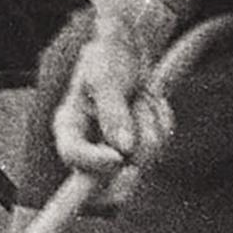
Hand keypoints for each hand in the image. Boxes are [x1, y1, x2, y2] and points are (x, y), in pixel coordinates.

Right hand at [50, 20, 175, 201]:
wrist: (130, 50)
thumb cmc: (109, 57)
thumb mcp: (106, 77)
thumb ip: (113, 111)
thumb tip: (124, 148)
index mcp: (69, 127)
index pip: (72, 157)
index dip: (94, 164)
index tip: (118, 158)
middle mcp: (89, 146)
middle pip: (108, 182)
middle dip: (135, 152)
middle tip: (146, 124)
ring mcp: (115, 151)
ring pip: (143, 159)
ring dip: (151, 123)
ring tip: (141, 95)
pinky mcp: (140, 148)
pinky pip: (161, 146)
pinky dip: (162, 121)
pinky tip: (151, 101)